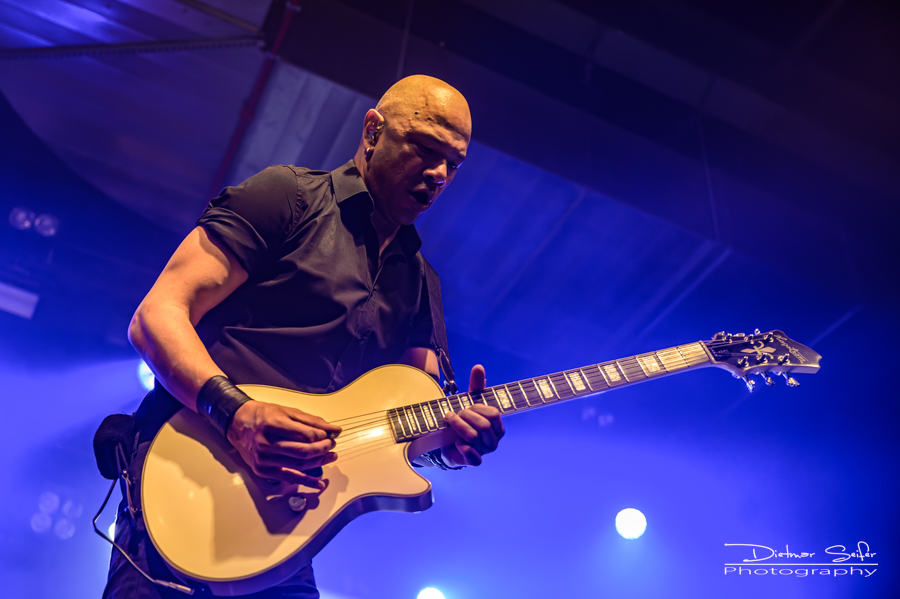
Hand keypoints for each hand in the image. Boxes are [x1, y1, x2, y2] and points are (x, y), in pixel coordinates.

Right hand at [226, 401, 341, 488]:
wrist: (238, 423)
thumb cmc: (263, 415)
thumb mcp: (287, 411)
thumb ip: (311, 421)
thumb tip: (333, 429)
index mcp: (274, 424)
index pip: (306, 435)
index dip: (323, 437)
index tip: (330, 435)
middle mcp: (267, 443)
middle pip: (304, 451)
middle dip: (323, 450)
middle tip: (332, 446)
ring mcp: (264, 459)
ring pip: (299, 465)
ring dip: (319, 463)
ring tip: (330, 457)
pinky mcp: (263, 470)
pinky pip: (289, 478)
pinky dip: (306, 481)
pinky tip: (319, 483)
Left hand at [441, 364, 504, 466]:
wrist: (448, 442)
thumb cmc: (463, 421)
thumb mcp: (469, 402)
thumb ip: (476, 385)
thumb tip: (478, 367)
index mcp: (497, 426)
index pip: (493, 413)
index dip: (477, 408)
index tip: (465, 406)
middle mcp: (494, 440)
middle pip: (483, 425)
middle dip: (465, 416)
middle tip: (452, 414)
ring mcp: (485, 451)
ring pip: (473, 437)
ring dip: (458, 427)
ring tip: (449, 422)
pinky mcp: (474, 461)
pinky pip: (474, 457)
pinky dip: (463, 448)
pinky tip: (456, 442)